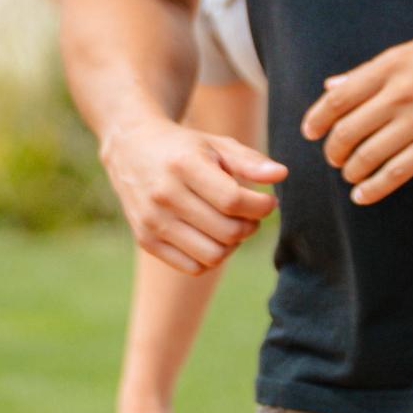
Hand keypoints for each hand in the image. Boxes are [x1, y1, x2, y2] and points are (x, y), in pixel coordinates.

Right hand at [102, 115, 283, 271]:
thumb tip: (281, 175)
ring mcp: (151, 221)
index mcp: (183, 166)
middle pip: (227, 231)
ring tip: (235, 225)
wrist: (130, 150)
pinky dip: (211, 257)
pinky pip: (192, 267)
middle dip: (251, 225)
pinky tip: (213, 237)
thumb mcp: (218, 145)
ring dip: (234, 244)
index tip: (269, 201)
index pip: (232, 200)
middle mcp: (164, 196)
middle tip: (252, 214)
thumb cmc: (185, 148)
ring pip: (212, 255)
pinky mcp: (145, 240)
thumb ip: (251, 161)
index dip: (261, 206)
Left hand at [304, 32, 412, 206]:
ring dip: (351, 172)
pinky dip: (373, 189)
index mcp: (389, 67)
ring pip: (366, 157)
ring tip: (351, 176)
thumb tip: (331, 87)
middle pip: (346, 132)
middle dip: (333, 152)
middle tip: (334, 159)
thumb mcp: (410, 53)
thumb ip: (369, 73)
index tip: (310, 133)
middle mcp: (399, 94)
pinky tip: (363, 195)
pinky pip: (396, 173)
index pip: (337, 99)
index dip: (317, 120)